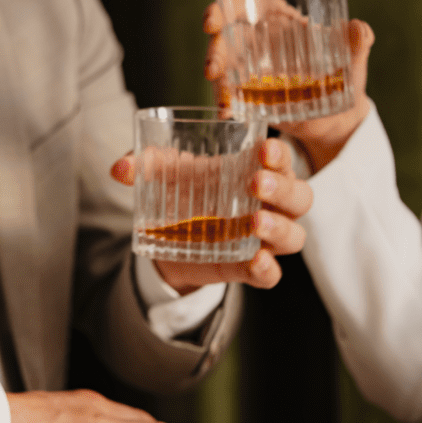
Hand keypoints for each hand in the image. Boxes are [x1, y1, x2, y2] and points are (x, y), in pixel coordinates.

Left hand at [111, 137, 312, 291]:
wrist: (168, 240)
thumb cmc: (182, 193)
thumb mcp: (164, 174)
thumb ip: (146, 166)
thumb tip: (121, 168)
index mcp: (259, 172)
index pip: (282, 160)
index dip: (280, 154)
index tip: (263, 148)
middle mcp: (271, 205)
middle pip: (300, 197)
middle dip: (282, 188)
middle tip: (256, 183)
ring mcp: (264, 239)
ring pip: (295, 235)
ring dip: (280, 228)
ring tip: (255, 222)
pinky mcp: (250, 268)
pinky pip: (272, 274)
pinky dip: (268, 270)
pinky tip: (256, 261)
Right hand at [202, 2, 375, 172]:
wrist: (339, 115)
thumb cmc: (345, 77)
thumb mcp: (353, 60)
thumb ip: (357, 44)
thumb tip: (361, 30)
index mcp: (277, 18)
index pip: (242, 4)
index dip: (221, 9)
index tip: (211, 22)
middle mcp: (257, 39)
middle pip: (224, 36)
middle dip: (214, 51)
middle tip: (213, 71)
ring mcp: (250, 68)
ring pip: (223, 68)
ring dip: (217, 82)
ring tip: (223, 101)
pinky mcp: (250, 95)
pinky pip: (231, 96)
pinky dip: (227, 104)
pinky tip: (228, 114)